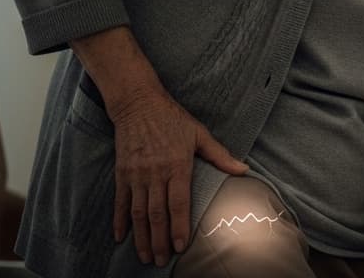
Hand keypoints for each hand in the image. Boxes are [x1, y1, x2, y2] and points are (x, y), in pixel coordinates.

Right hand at [108, 88, 248, 265]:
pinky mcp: (122, 173)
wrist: (138, 103)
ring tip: (144, 256)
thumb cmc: (172, 118)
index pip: (178, 203)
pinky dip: (119, 221)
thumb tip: (244, 170)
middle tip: (160, 261)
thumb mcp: (199, 133)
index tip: (179, 246)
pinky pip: (120, 201)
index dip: (178, 227)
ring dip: (140, 237)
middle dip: (158, 240)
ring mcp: (136, 174)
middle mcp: (155, 173)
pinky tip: (120, 237)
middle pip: (157, 214)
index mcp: (177, 165)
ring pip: (138, 212)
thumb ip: (220, 155)